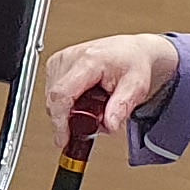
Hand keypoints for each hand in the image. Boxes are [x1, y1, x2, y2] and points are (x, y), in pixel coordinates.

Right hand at [44, 35, 179, 141]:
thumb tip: (109, 125)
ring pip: (52, 99)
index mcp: (88, 60)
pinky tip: (83, 98)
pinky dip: (67, 103)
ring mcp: (59, 61)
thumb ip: (122, 107)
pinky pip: (53, 94)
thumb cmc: (133, 63)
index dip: (59, 120)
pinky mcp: (55, 65)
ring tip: (94, 104)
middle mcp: (69, 58)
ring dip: (70, 111)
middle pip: (55, 100)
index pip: (62, 94)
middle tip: (96, 118)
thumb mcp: (136, 87)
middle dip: (72, 119)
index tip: (63, 137)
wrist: (131, 51)